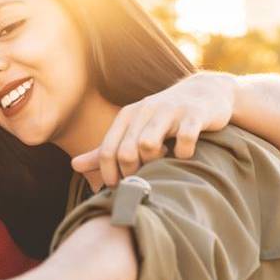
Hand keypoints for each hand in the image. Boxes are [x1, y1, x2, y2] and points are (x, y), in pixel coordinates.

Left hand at [73, 72, 234, 184]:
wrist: (206, 92)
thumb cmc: (163, 118)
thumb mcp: (133, 129)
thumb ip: (105, 150)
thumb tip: (73, 166)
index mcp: (127, 116)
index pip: (107, 151)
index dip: (110, 175)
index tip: (120, 187)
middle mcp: (145, 110)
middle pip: (126, 152)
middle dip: (133, 173)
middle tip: (145, 178)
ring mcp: (170, 111)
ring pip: (148, 144)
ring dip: (155, 163)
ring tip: (164, 162)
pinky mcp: (195, 114)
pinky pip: (184, 138)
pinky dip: (183, 152)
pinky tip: (185, 155)